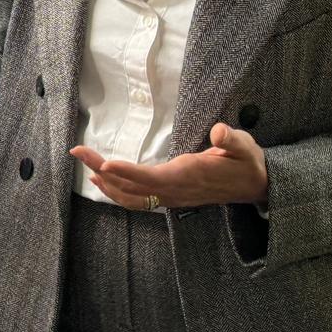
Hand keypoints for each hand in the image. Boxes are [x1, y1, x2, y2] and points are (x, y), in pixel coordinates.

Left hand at [70, 122, 268, 210]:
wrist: (254, 186)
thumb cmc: (245, 162)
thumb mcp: (245, 147)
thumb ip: (232, 140)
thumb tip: (220, 132)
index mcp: (189, 176)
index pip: (152, 178)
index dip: (127, 173)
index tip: (104, 166)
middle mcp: (176, 190)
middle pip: (133, 187)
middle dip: (103, 171)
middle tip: (77, 151)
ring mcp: (171, 197)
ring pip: (132, 197)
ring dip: (105, 183)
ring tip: (84, 165)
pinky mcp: (170, 198)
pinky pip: (138, 200)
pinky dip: (117, 191)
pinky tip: (104, 181)